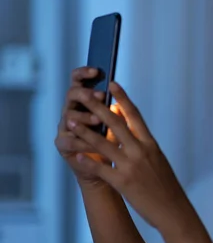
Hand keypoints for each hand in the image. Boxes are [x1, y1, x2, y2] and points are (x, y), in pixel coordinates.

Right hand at [55, 67, 118, 187]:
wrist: (110, 171)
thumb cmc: (116, 145)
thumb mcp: (119, 125)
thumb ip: (116, 109)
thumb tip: (119, 92)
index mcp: (85, 102)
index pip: (79, 81)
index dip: (84, 74)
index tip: (97, 71)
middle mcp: (73, 110)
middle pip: (72, 94)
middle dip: (85, 94)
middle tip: (99, 96)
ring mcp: (65, 127)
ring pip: (69, 116)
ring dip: (85, 117)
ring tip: (99, 121)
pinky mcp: (63, 145)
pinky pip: (69, 141)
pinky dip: (82, 143)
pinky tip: (93, 145)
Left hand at [65, 81, 194, 231]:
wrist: (174, 209)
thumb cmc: (167, 187)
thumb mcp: (159, 161)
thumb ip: (145, 146)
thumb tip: (134, 131)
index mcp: (151, 144)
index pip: (135, 116)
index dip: (123, 98)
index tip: (112, 84)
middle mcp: (141, 151)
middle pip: (116, 124)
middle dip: (98, 108)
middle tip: (84, 95)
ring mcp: (131, 166)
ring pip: (103, 144)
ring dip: (84, 132)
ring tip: (70, 122)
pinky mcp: (122, 182)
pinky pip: (100, 168)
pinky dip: (87, 160)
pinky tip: (75, 154)